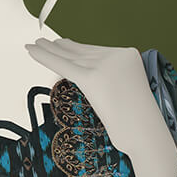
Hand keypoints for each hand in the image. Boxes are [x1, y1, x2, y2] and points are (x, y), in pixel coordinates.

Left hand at [24, 36, 155, 154]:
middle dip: (62, 48)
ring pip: (70, 57)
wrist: (146, 134)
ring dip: (49, 50)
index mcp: (130, 55)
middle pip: (83, 52)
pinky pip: (63, 64)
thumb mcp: (128, 93)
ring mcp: (105, 64)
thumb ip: (113, 81)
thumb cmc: (139, 124)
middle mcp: (118, 55)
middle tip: (46, 41)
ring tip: (35, 45)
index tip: (63, 44)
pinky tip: (31, 50)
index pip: (97, 51)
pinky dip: (44, 56)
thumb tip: (95, 82)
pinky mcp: (92, 78)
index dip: (76, 49)